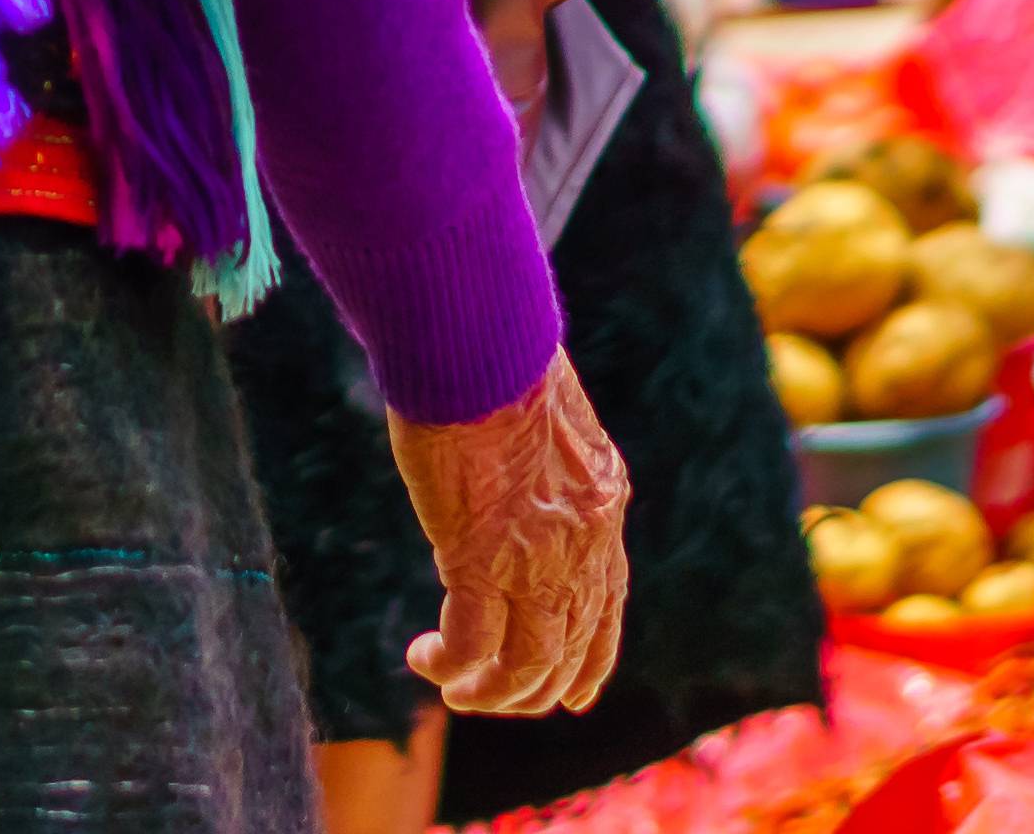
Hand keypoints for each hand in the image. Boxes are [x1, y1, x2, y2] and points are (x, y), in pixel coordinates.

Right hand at [389, 353, 627, 721]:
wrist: (478, 340)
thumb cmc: (496, 356)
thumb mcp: (548, 419)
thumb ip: (545, 467)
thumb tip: (514, 480)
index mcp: (605, 504)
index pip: (608, 607)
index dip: (589, 660)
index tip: (571, 693)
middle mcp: (584, 544)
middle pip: (568, 651)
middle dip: (528, 688)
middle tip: (482, 693)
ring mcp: (535, 559)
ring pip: (524, 666)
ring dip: (488, 691)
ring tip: (452, 688)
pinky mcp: (478, 560)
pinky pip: (471, 644)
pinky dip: (449, 665)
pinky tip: (425, 659)